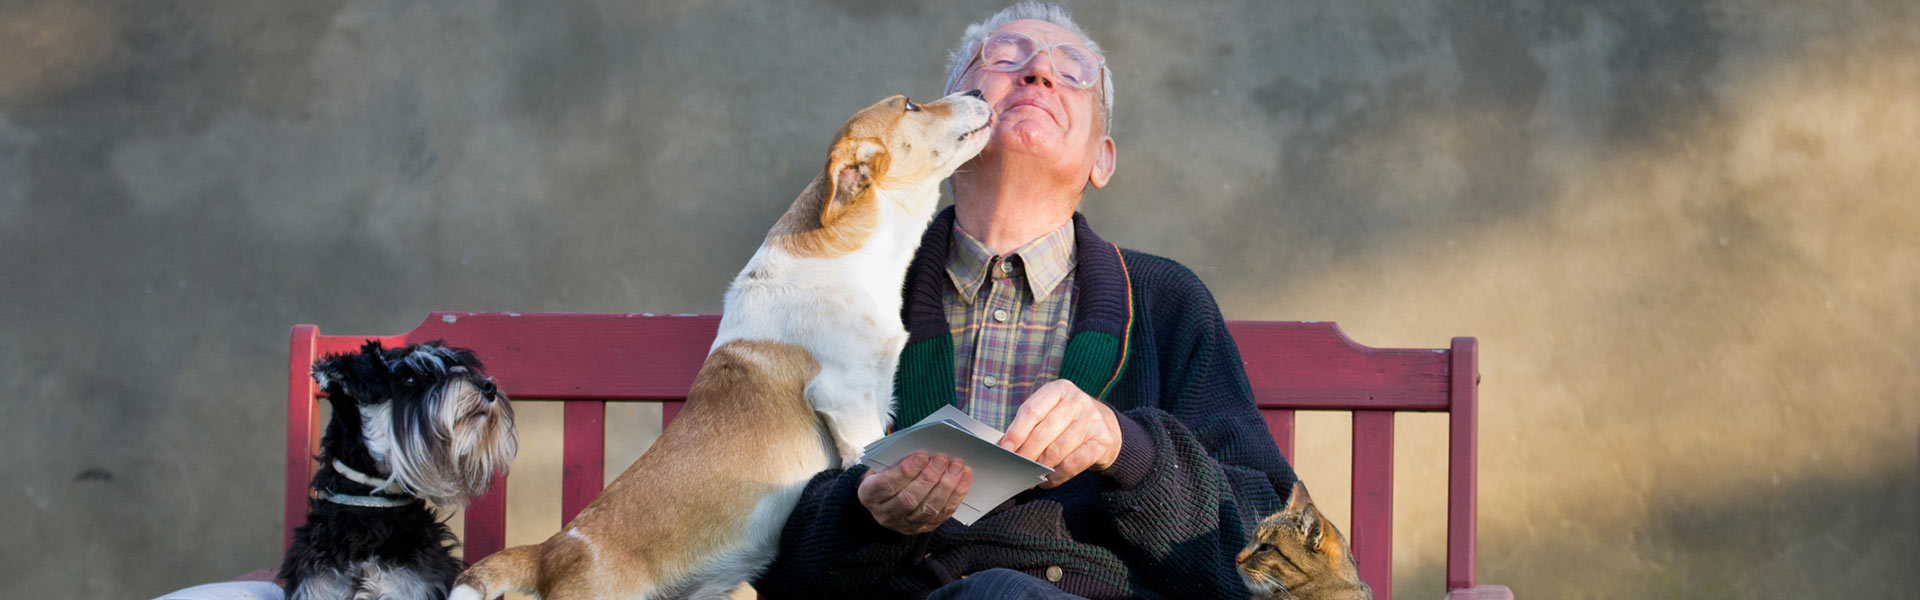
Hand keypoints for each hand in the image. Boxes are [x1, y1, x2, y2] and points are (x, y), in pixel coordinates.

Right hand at [857, 452, 972, 534]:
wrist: (885, 499)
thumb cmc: (885, 474)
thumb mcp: (881, 464)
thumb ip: (896, 458)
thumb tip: (924, 450)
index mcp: (869, 495)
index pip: (886, 485)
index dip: (905, 471)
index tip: (921, 455)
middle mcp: (885, 514)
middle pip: (909, 499)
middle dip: (929, 477)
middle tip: (942, 459)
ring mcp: (906, 524)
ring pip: (929, 509)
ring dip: (946, 486)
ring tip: (956, 466)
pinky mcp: (924, 528)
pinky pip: (943, 513)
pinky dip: (957, 494)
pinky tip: (963, 477)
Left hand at [998, 379, 1122, 487]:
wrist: (1107, 428)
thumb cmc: (1069, 421)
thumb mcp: (1051, 411)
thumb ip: (1030, 424)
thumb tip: (1007, 447)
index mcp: (1060, 389)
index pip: (1032, 411)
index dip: (1016, 432)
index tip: (1005, 449)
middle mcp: (1077, 401)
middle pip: (1042, 434)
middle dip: (1025, 454)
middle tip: (1015, 467)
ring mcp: (1092, 421)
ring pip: (1055, 451)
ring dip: (1039, 468)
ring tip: (1030, 475)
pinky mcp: (1102, 442)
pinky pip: (1071, 465)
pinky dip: (1055, 476)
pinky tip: (1047, 479)